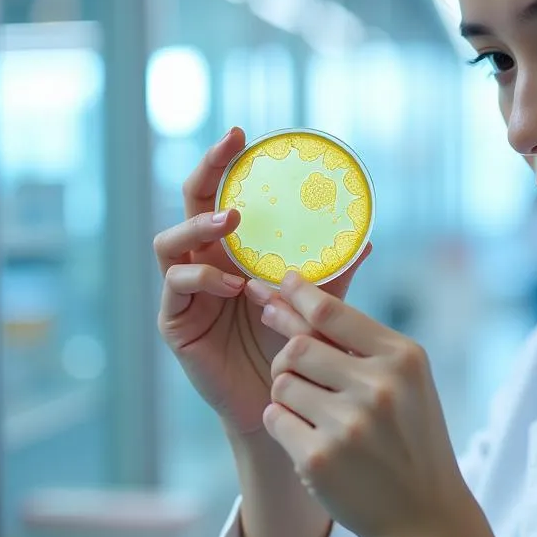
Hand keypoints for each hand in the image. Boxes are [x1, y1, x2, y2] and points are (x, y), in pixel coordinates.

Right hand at [153, 127, 371, 433]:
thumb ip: (332, 275)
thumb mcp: (315, 305)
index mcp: (234, 252)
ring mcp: (185, 292)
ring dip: (199, 227)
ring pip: (169, 244)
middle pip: (189, 206)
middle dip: (206, 172)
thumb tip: (366, 240)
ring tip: (231, 222)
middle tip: (228, 150)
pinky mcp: (177, 323)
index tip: (244, 134)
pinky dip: (204, 280)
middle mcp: (204, 264)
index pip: (221, 196)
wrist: (278, 401)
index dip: (225, 163)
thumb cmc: (292, 349)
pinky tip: (235, 285)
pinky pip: (177, 289)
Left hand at [259, 271, 487, 536]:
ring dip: (289, 395)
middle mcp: (378, 386)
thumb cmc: (411, 437)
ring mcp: (348, 424)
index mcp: (403, 358)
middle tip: (299, 372)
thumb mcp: (407, 382)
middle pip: (298, 346)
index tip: (280, 283)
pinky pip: (275, 419)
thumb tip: (295, 302)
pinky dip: (284, 425)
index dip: (298, 294)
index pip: (332, 313)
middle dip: (290, 357)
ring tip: (318, 416)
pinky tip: (312, 440)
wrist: (424, 515)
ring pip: (282, 383)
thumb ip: (362, 344)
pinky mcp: (319, 458)